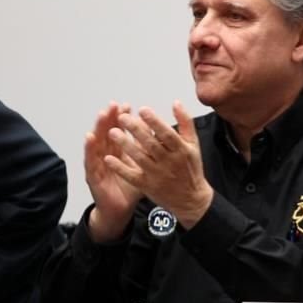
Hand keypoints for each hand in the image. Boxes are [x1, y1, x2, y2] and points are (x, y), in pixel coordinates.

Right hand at [85, 102, 143, 242]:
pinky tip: (90, 138)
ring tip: (102, 114)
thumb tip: (161, 136)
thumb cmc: (130, 188)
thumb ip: (149, 153)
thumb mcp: (142, 168)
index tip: (128, 106)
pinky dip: (89, 149)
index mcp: (120, 152)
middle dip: (110, 118)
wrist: (120, 210)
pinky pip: (91, 161)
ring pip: (98, 143)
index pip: (120, 132)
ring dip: (98, 128)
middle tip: (114, 105)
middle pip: (107, 133)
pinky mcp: (93, 176)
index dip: (123, 119)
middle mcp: (107, 155)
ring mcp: (99, 165)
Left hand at [104, 101, 212, 227]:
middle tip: (122, 117)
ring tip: (112, 132)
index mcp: (181, 150)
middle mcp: (169, 162)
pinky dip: (120, 167)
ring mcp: (158, 175)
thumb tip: (176, 103)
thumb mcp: (194, 144)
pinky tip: (108, 158)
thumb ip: (186, 122)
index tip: (142, 110)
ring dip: (125, 145)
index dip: (154, 122)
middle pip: (151, 144)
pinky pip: (131, 176)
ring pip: (139, 158)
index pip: (167, 133)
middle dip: (136, 130)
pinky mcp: (147, 186)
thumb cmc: (190, 168)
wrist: (191, 199)